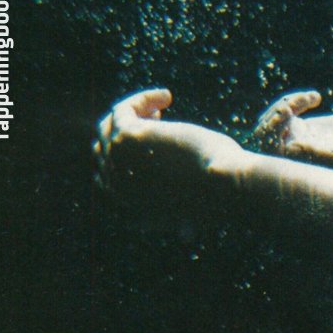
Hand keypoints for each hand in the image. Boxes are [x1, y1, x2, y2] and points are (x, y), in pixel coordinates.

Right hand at [94, 88, 247, 214]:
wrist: (228, 189)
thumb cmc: (222, 200)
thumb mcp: (197, 215)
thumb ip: (183, 224)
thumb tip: (186, 235)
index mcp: (127, 213)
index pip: (107, 178)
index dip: (125, 156)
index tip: (152, 140)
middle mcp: (115, 191)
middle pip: (104, 149)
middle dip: (127, 132)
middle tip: (157, 120)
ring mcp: (117, 163)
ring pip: (110, 126)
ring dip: (135, 113)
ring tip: (163, 106)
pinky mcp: (127, 137)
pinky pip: (123, 109)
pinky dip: (142, 99)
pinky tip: (167, 97)